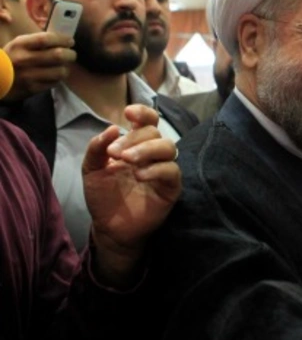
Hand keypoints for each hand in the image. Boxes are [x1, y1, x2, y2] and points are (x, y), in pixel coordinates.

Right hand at [3, 32, 75, 100]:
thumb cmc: (11, 58)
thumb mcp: (19, 44)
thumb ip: (37, 41)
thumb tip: (62, 40)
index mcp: (20, 45)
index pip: (46, 39)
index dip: (62, 39)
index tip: (70, 41)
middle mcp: (24, 59)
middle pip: (58, 55)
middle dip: (70, 54)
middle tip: (71, 54)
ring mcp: (29, 75)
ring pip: (60, 71)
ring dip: (65, 68)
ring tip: (62, 66)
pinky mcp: (33, 88)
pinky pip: (54, 83)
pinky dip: (57, 79)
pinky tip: (54, 76)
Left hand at [83, 104, 180, 287]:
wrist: (109, 227)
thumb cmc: (103, 196)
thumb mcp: (91, 169)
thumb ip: (97, 148)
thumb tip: (114, 127)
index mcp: (136, 145)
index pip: (148, 121)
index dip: (143, 112)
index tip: (127, 113)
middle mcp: (153, 154)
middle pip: (155, 133)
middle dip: (134, 139)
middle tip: (115, 153)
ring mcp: (164, 170)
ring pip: (168, 147)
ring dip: (147, 150)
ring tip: (127, 161)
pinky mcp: (172, 188)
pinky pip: (172, 171)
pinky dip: (156, 169)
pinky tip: (139, 175)